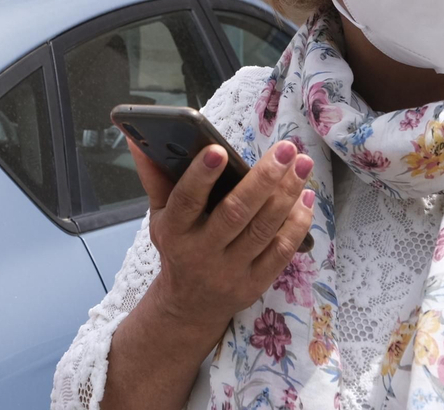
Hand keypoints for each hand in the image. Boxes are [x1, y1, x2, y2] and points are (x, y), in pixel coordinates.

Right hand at [129, 139, 315, 340]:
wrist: (189, 305)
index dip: (202, 175)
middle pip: (236, 213)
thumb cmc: (177, 246)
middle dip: (264, 178)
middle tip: (287, 149)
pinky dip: (297, 223)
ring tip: (302, 164)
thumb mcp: (160, 214)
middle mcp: (202, 252)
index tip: (219, 150)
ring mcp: (231, 271)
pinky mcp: (255, 283)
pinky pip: (281, 251)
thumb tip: (138, 137)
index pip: (186, 201)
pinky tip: (305, 197)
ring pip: (264, 229)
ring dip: (287, 194)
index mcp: (174, 231)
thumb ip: (155, 176)